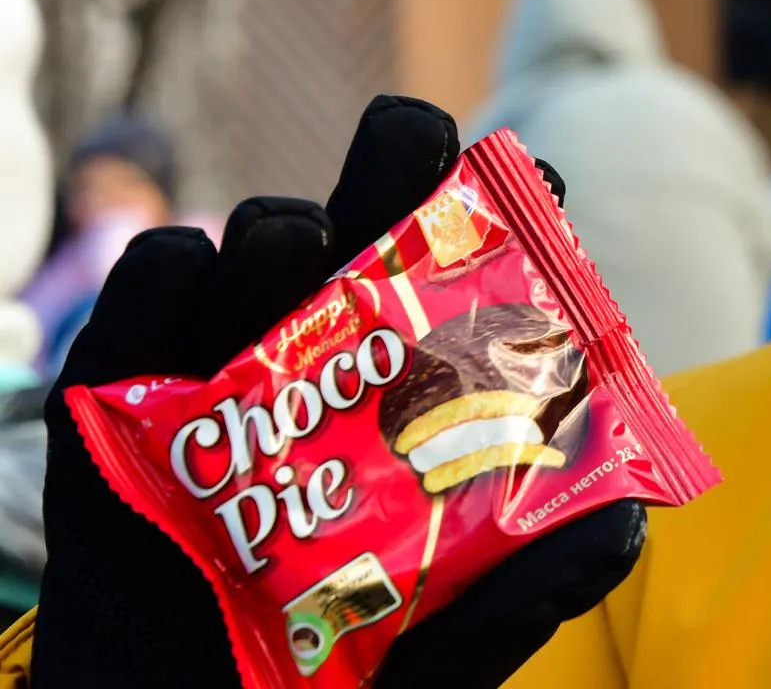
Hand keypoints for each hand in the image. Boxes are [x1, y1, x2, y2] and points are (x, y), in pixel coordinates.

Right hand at [34, 97, 645, 687]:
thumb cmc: (332, 674)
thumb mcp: (443, 648)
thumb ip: (527, 589)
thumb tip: (623, 531)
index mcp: (423, 376)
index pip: (488, 263)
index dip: (518, 211)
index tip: (539, 195)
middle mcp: (337, 338)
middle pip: (382, 198)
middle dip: (402, 152)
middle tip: (415, 151)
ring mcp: (235, 344)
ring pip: (271, 226)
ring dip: (285, 229)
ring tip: (298, 265)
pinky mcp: (130, 372)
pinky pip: (158, 274)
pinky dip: (176, 270)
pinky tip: (197, 319)